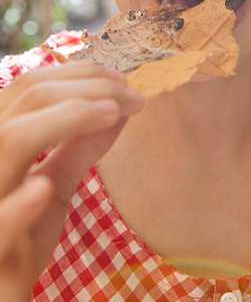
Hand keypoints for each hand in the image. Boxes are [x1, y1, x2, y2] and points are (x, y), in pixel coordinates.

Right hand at [0, 61, 144, 300]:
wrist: (0, 294)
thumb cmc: (21, 239)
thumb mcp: (53, 188)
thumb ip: (79, 148)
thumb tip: (120, 108)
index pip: (29, 88)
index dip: (78, 76)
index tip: (123, 83)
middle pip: (26, 101)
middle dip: (87, 88)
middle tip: (132, 98)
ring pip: (10, 139)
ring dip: (65, 118)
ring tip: (111, 114)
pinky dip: (18, 205)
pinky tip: (42, 189)